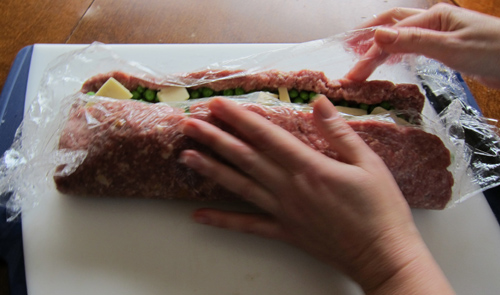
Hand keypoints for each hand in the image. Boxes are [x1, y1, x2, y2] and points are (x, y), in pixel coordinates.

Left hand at [179, 97, 453, 293]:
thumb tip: (318, 102)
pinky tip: (200, 215)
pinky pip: (248, 226)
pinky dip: (223, 221)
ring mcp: (284, 212)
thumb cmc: (381, 209)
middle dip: (215, 138)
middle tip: (190, 123)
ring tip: (186, 156)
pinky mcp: (285, 232)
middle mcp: (289, 188)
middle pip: (245, 158)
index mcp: (310, 167)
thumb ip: (339, 132)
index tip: (218, 104)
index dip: (239, 117)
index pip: (266, 136)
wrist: (383, 256)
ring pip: (240, 186)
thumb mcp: (368, 163)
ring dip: (211, 170)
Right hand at [346, 3, 499, 88]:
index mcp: (433, 16)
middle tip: (351, 67)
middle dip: (369, 45)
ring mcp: (439, 33)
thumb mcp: (450, 47)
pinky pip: (413, 46)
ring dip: (380, 48)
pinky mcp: (445, 47)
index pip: (392, 33)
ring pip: (401, 36)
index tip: (354, 73)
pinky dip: (397, 52)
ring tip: (361, 60)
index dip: (370, 52)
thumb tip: (378, 35)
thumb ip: (413, 41)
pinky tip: (390, 60)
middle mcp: (433, 21)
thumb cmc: (491, 52)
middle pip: (392, 28)